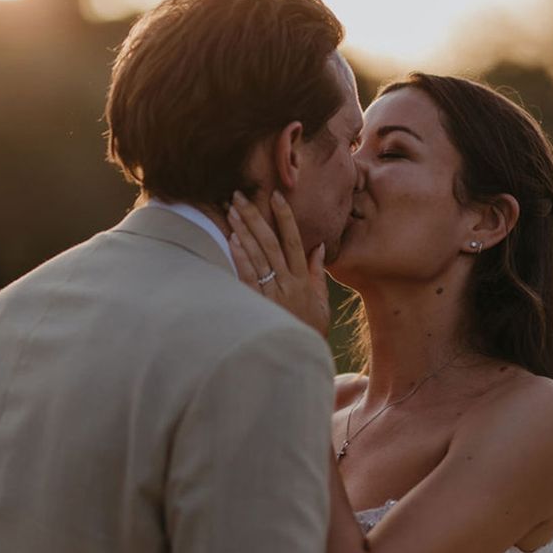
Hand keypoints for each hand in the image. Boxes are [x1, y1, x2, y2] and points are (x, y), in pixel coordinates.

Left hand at [227, 190, 330, 336]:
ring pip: (258, 256)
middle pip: (271, 243)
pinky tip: (232, 240)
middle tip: (240, 195)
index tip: (276, 195)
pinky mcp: (259, 305)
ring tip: (232, 210)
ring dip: (244, 230)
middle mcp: (288, 282)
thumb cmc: (310, 328)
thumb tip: (319, 246)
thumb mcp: (321, 300)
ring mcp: (273, 293)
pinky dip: (241, 258)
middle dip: (255, 216)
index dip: (285, 217)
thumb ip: (317, 272)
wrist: (299, 356)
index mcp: (303, 279)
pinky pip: (249, 278)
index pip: (294, 240)